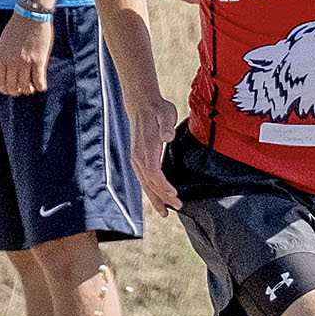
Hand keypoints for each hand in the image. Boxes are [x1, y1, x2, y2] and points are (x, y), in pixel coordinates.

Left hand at [0, 13, 53, 95]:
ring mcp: (26, 62)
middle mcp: (12, 62)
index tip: (12, 90)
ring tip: (32, 87)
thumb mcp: (3, 42)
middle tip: (23, 88)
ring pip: (26, 87)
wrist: (31, 15)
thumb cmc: (16, 28)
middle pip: (13, 87)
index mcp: (2, 58)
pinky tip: (41, 86)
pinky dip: (40, 86)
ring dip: (29, 90)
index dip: (6, 90)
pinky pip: (39, 80)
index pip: (0, 82)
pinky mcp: (39, 60)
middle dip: (18, 91)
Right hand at [129, 98, 181, 215]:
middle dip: (163, 198)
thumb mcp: (166, 113)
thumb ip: (166, 126)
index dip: (164, 187)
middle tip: (178, 207)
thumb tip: (167, 137)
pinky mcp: (137, 158)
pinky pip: (143, 179)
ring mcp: (136, 158)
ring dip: (155, 198)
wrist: (141, 103)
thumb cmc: (157, 109)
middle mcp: (138, 156)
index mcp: (146, 148)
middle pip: (150, 183)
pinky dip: (150, 190)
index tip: (175, 196)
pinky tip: (157, 197)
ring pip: (145, 184)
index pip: (154, 174)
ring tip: (165, 212)